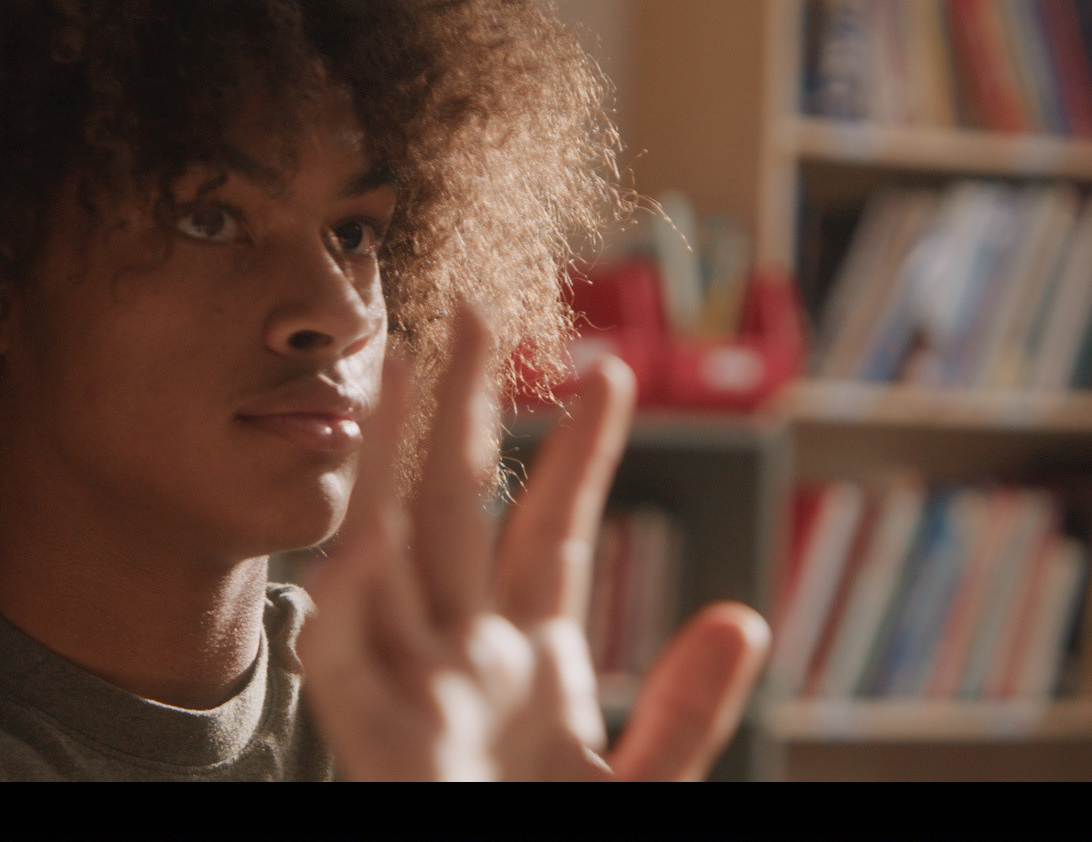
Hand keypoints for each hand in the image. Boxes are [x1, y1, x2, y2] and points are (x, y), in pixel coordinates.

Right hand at [299, 306, 770, 780]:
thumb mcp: (640, 789)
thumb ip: (686, 709)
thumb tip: (742, 613)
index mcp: (525, 672)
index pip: (548, 534)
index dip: (576, 452)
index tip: (606, 371)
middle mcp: (461, 665)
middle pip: (456, 512)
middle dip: (461, 407)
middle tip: (473, 302)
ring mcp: (414, 696)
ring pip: (394, 548)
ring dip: (392, 454)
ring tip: (406, 353)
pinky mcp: (378, 742)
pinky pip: (349, 641)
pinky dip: (354, 569)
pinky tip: (367, 492)